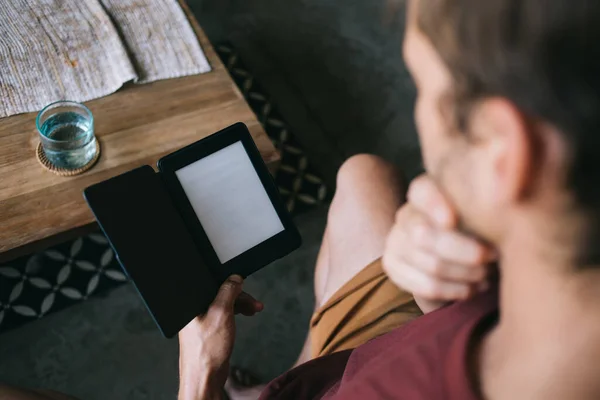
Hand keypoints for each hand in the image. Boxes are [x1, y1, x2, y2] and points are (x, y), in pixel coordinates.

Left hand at [178, 275, 262, 399]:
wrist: (205, 378)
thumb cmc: (207, 351)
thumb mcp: (221, 313)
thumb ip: (228, 292)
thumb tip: (234, 278)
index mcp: (191, 302)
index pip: (211, 282)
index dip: (228, 280)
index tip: (242, 282)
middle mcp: (194, 309)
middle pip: (220, 292)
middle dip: (239, 295)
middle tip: (253, 301)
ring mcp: (201, 319)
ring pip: (224, 303)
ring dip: (241, 304)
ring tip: (254, 309)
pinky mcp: (208, 328)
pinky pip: (224, 313)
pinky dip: (236, 313)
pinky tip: (245, 315)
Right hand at [382, 175, 496, 312]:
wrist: (463, 256)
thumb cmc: (482, 225)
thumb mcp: (488, 204)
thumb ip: (493, 178)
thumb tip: (502, 150)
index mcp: (425, 191)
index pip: (421, 191)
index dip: (434, 204)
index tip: (452, 220)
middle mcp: (406, 214)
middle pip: (423, 234)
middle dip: (462, 250)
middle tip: (493, 257)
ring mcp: (395, 240)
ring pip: (428, 263)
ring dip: (465, 273)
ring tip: (488, 275)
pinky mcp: (392, 265)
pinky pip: (423, 284)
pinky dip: (453, 290)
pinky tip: (472, 288)